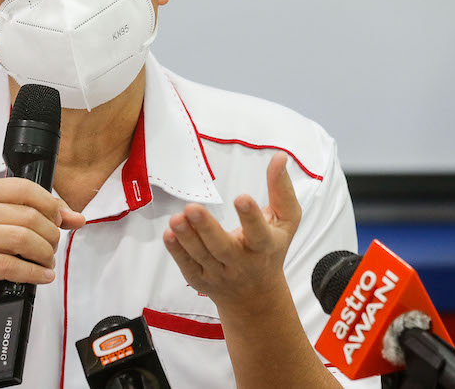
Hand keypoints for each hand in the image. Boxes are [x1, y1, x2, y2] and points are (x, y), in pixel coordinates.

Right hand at [0, 178, 85, 327]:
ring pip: (22, 239)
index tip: (59, 219)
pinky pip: (11, 265)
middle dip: (50, 235)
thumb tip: (76, 217)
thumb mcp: (6, 223)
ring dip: (44, 254)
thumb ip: (40, 215)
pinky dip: (34, 272)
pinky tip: (42, 275)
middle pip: (28, 216)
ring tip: (47, 262)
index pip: (25, 188)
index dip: (50, 204)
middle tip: (52, 248)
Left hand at [162, 153, 301, 314]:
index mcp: (264, 246)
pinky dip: (177, 252)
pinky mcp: (201, 280)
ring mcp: (219, 273)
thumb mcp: (285, 222)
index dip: (251, 217)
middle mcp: (242, 263)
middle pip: (223, 247)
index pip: (259, 233)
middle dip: (207, 228)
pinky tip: (169, 235)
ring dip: (187, 237)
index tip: (241, 197)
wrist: (256, 296)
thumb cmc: (270, 249)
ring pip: (201, 256)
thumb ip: (282, 190)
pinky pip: (187, 266)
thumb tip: (280, 156)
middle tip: (192, 208)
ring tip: (176, 218)